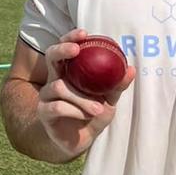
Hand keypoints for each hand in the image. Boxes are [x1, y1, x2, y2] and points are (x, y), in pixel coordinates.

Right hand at [38, 28, 134, 158]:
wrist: (80, 140)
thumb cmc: (93, 114)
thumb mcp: (109, 99)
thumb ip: (117, 85)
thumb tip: (131, 69)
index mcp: (69, 72)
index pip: (65, 48)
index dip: (70, 37)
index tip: (84, 33)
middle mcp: (54, 79)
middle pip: (51, 56)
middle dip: (62, 49)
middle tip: (76, 50)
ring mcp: (46, 96)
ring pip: (59, 87)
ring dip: (81, 98)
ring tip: (98, 108)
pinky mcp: (44, 113)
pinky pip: (57, 107)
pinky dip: (75, 111)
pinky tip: (86, 116)